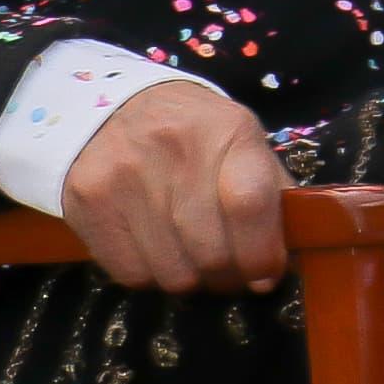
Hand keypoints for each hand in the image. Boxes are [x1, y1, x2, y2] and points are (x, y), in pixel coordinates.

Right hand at [60, 79, 287, 294]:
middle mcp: (173, 147)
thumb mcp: (240, 142)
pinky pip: (132, 276)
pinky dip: (151, 275)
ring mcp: (124, 175)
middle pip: (212, 253)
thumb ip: (272, 192)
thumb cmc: (192, 133)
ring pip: (174, 275)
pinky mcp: (87, 201)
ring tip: (189, 254)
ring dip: (190, 278)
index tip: (265, 272)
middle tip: (228, 270)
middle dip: (229, 276)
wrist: (107, 106)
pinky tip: (154, 248)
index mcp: (226, 130)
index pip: (249, 203)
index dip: (262, 253)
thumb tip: (296, 253)